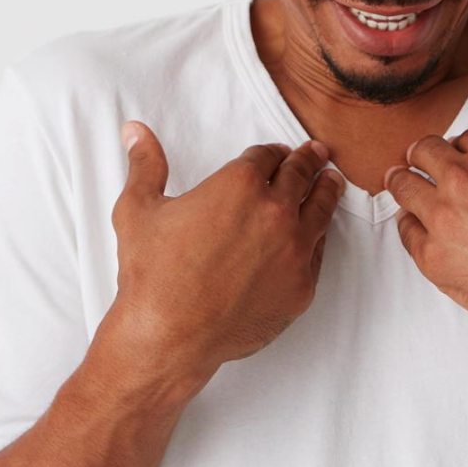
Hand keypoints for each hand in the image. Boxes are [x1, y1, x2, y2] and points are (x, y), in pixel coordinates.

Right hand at [110, 122, 345, 378]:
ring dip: (327, 190)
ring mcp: (294, 250)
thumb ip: (144, 164)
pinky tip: (318, 232)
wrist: (169, 335)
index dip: (271, 152)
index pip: (267, 157)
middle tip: (317, 153)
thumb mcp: (139, 209)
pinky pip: (319, 252)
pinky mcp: (302, 286)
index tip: (277, 153)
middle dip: (307, 161)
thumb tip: (135, 130)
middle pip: (301, 176)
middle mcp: (276, 211)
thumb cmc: (152, 273)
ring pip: (321, 209)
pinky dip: (318, 236)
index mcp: (240, 184)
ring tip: (332, 181)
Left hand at [384, 89, 467, 349]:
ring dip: (405, 182)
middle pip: (424, 153)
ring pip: (404, 186)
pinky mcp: (432, 257)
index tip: (463, 158)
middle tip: (421, 163)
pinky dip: (409, 224)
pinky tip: (415, 224)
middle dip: (425, 157)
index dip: (463, 148)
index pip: (462, 137)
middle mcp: (462, 179)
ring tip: (402, 182)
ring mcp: (443, 218)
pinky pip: (404, 229)